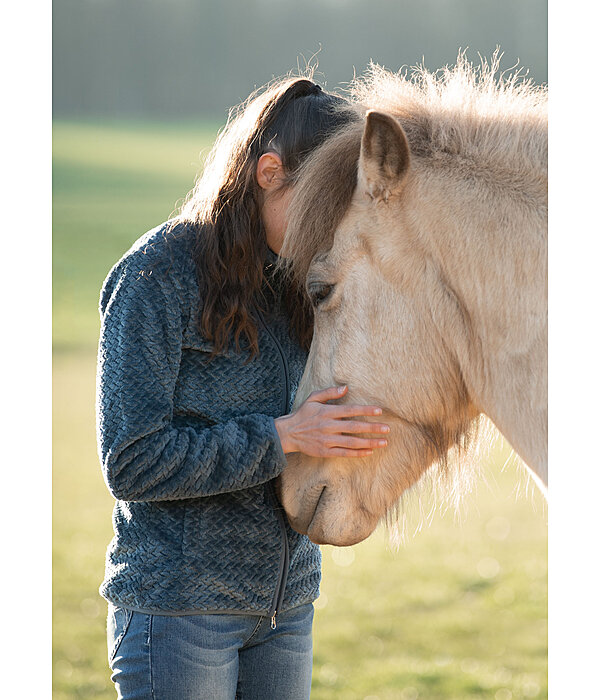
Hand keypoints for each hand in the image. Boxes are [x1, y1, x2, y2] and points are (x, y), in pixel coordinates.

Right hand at [274, 385, 389, 457]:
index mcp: (327, 412)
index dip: (365, 410)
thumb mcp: (313, 398)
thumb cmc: (303, 414)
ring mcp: (327, 440)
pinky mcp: (326, 451)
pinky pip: (344, 453)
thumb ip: (329, 392)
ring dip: (369, 442)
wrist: (288, 434)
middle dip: (372, 428)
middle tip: (387, 428)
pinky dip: (358, 453)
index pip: (350, 410)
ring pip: (352, 442)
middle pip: (354, 427)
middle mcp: (328, 426)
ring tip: (384, 442)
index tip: (379, 411)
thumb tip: (346, 387)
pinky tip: (369, 451)